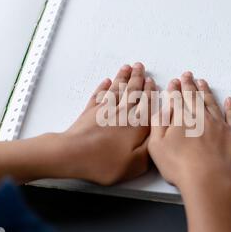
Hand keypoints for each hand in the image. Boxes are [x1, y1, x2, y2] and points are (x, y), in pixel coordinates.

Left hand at [52, 63, 155, 185]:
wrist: (73, 154)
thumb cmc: (104, 162)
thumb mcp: (135, 164)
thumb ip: (150, 150)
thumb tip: (158, 137)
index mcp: (136, 125)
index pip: (146, 103)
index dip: (149, 91)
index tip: (151, 81)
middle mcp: (122, 114)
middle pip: (131, 91)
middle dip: (137, 78)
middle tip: (139, 66)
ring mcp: (104, 111)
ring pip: (116, 90)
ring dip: (122, 77)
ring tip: (126, 68)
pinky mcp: (89, 113)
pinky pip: (98, 96)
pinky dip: (102, 87)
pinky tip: (106, 82)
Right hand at [148, 72, 230, 231]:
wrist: (207, 179)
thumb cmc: (179, 166)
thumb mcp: (156, 146)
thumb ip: (158, 124)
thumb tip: (163, 108)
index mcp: (182, 118)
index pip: (178, 98)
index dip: (176, 89)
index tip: (175, 81)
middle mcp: (201, 116)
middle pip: (194, 97)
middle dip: (190, 85)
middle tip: (188, 75)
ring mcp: (219, 124)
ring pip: (211, 102)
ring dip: (206, 92)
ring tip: (202, 83)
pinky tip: (229, 100)